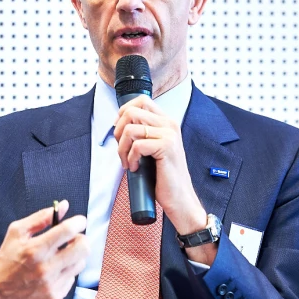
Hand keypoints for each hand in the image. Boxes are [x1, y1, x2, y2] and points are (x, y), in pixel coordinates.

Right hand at [0, 201, 88, 298]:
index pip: (68, 231)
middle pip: (82, 248)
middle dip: (82, 238)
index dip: (78, 222)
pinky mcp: (55, 296)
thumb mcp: (17, 232)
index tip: (79, 221)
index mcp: (35, 249)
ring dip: (75, 255)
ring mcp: (52, 284)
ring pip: (81, 263)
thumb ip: (40, 217)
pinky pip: (73, 278)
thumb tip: (63, 206)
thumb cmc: (7, 259)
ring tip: (63, 253)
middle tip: (73, 238)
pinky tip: (55, 269)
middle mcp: (45, 268)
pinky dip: (67, 270)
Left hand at [114, 96, 216, 265]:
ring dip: (122, 148)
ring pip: (130, 129)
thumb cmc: (163, 177)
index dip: (123, 112)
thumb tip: (118, 126)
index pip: (141, 101)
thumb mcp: (151, 150)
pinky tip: (136, 168)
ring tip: (127, 162)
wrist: (179, 198)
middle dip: (118, 132)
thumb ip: (141, 135)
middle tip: (121, 150)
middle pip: (131, 112)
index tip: (119, 131)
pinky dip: (130, 158)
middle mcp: (169, 124)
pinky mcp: (166, 147)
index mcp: (166, 122)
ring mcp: (169, 135)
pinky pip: (137, 145)